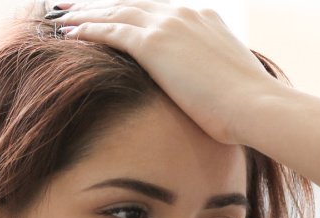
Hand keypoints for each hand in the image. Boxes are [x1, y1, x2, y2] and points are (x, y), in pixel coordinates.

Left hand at [49, 0, 290, 144]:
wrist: (255, 105)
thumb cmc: (248, 106)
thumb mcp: (229, 80)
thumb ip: (210, 73)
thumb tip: (204, 91)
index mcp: (204, 18)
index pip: (157, 9)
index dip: (130, 10)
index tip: (113, 12)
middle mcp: (184, 14)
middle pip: (131, 3)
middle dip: (101, 5)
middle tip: (75, 7)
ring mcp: (168, 26)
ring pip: (116, 12)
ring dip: (87, 14)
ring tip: (63, 17)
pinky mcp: (154, 44)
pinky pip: (111, 31)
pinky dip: (89, 30)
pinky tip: (70, 34)